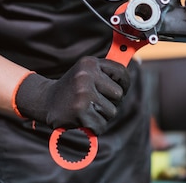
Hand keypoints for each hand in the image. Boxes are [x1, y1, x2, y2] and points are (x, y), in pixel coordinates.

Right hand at [15, 56, 130, 134]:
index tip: (121, 89)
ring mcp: (83, 94)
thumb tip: (139, 61)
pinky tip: (83, 119)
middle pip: (119, 94)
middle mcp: (86, 76)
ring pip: (112, 111)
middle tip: (95, 101)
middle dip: (111, 101)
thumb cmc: (74, 87)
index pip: (121, 72)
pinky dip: (95, 126)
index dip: (125, 83)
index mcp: (89, 63)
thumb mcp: (87, 72)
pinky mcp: (80, 112)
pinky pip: (102, 125)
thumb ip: (108, 71)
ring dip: (102, 115)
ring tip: (87, 108)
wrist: (46, 102)